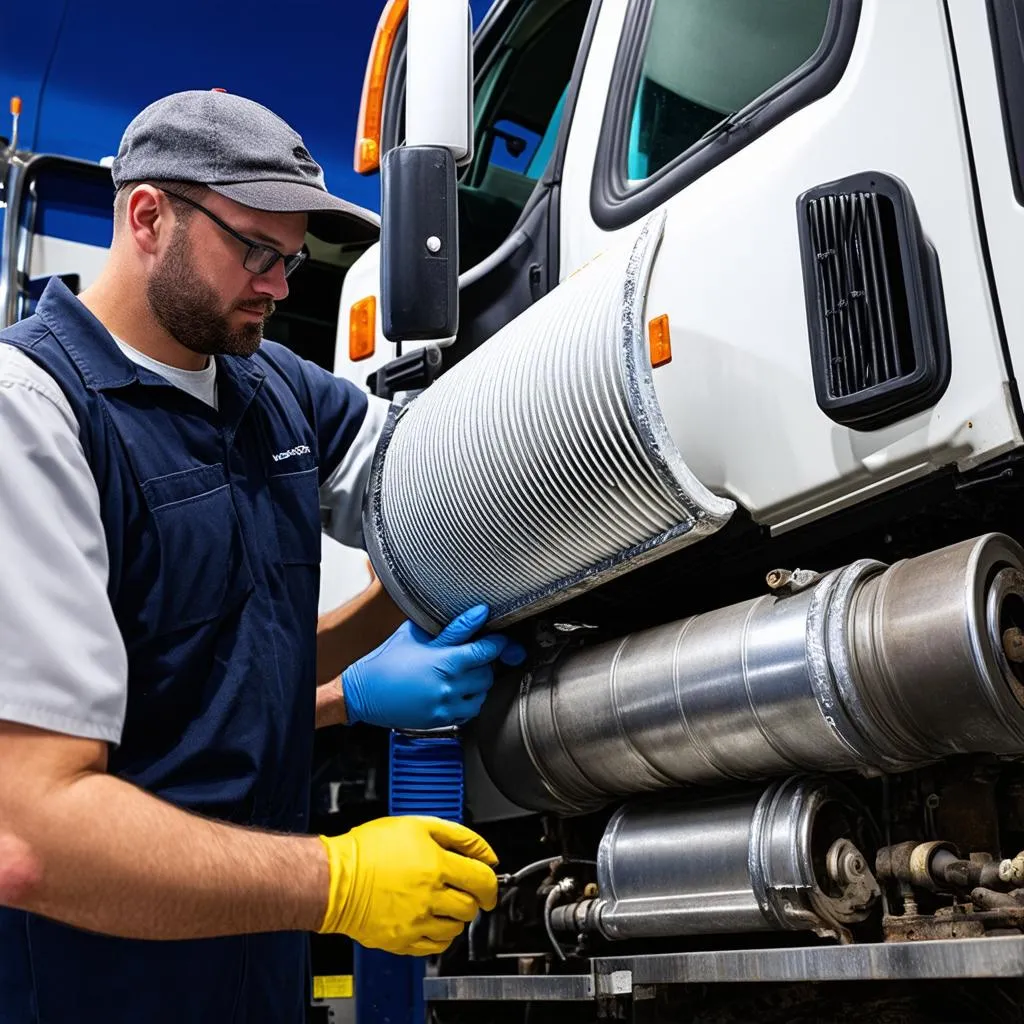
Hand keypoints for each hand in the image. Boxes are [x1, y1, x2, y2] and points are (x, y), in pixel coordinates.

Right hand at [317, 816, 497, 954]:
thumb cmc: (369, 850)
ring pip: (456, 929)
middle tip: (462, 890)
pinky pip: (436, 947)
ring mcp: (416, 922)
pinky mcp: (402, 942)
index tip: (488, 884)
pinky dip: (440, 935)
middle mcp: (429, 897)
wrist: (336, 879)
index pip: (482, 880)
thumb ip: (458, 836)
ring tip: (441, 902)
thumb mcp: (417, 825)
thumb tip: (486, 852)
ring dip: (456, 916)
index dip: (491, 882)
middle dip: (472, 898)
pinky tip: (430, 919)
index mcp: (436, 866)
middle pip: (471, 907)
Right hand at [341, 604, 526, 729]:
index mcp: (444, 660)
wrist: (362, 693)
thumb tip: (477, 612)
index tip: (500, 640)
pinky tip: (455, 690)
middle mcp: (448, 685)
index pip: (487, 651)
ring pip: (482, 694)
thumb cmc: (386, 660)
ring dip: (478, 683)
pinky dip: (468, 700)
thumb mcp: (417, 635)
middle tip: (472, 655)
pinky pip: (470, 711)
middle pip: (488, 673)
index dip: (499, 643)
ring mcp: (445, 705)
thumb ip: (451, 626)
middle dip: (484, 663)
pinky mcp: (441, 720)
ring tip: (461, 673)